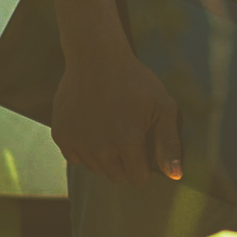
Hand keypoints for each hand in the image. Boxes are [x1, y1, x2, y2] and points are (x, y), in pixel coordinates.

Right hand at [51, 43, 181, 186]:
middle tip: (127, 135)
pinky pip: (74, 157)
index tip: (144, 148)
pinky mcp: (61, 135)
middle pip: (116, 176)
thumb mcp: (163, 106)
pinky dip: (83, 148)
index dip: (144, 167)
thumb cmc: (136, 81)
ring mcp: (77, 143)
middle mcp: (100, 149)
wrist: (96, 58)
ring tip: (111, 128)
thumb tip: (176, 177)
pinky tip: (92, 126)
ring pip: (95, 167)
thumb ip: (170, 144)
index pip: (137, 179)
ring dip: (104, 156)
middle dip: (125, 163)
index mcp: (127, 143)